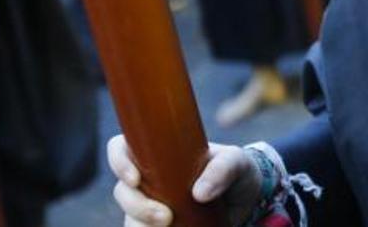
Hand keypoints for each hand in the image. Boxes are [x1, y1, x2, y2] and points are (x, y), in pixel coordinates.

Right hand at [107, 135, 261, 226]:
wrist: (248, 200)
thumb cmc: (237, 171)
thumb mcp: (236, 162)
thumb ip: (223, 169)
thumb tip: (199, 193)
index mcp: (159, 152)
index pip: (121, 148)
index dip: (119, 161)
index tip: (135, 179)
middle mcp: (149, 177)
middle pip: (122, 191)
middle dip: (137, 206)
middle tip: (166, 217)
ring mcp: (151, 203)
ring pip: (129, 217)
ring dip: (141, 224)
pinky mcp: (158, 225)